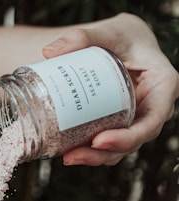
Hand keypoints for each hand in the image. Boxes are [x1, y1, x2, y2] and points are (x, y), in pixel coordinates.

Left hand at [43, 13, 178, 165]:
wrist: (119, 44)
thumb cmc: (123, 37)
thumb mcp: (110, 32)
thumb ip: (83, 37)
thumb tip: (50, 52)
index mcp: (161, 87)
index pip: (151, 122)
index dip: (128, 137)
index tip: (99, 141)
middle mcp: (151, 108)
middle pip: (132, 141)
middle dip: (103, 154)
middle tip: (74, 155)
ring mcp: (134, 119)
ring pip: (119, 148)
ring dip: (94, 157)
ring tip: (67, 156)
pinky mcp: (118, 123)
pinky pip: (108, 142)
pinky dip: (90, 150)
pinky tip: (68, 150)